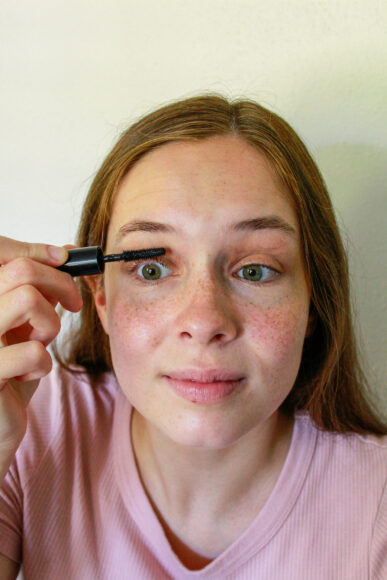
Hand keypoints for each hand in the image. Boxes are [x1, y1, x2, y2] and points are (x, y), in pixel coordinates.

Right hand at [0, 236, 81, 450]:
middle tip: (73, 303)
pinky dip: (43, 364)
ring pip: (26, 299)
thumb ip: (38, 293)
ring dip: (49, 324)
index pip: (3, 253)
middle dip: (61, 283)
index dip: (38, 251)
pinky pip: (31, 351)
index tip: (65, 260)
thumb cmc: (10, 374)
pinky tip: (30, 375)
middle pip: (21, 270)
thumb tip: (63, 255)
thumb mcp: (24, 327)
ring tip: (40, 343)